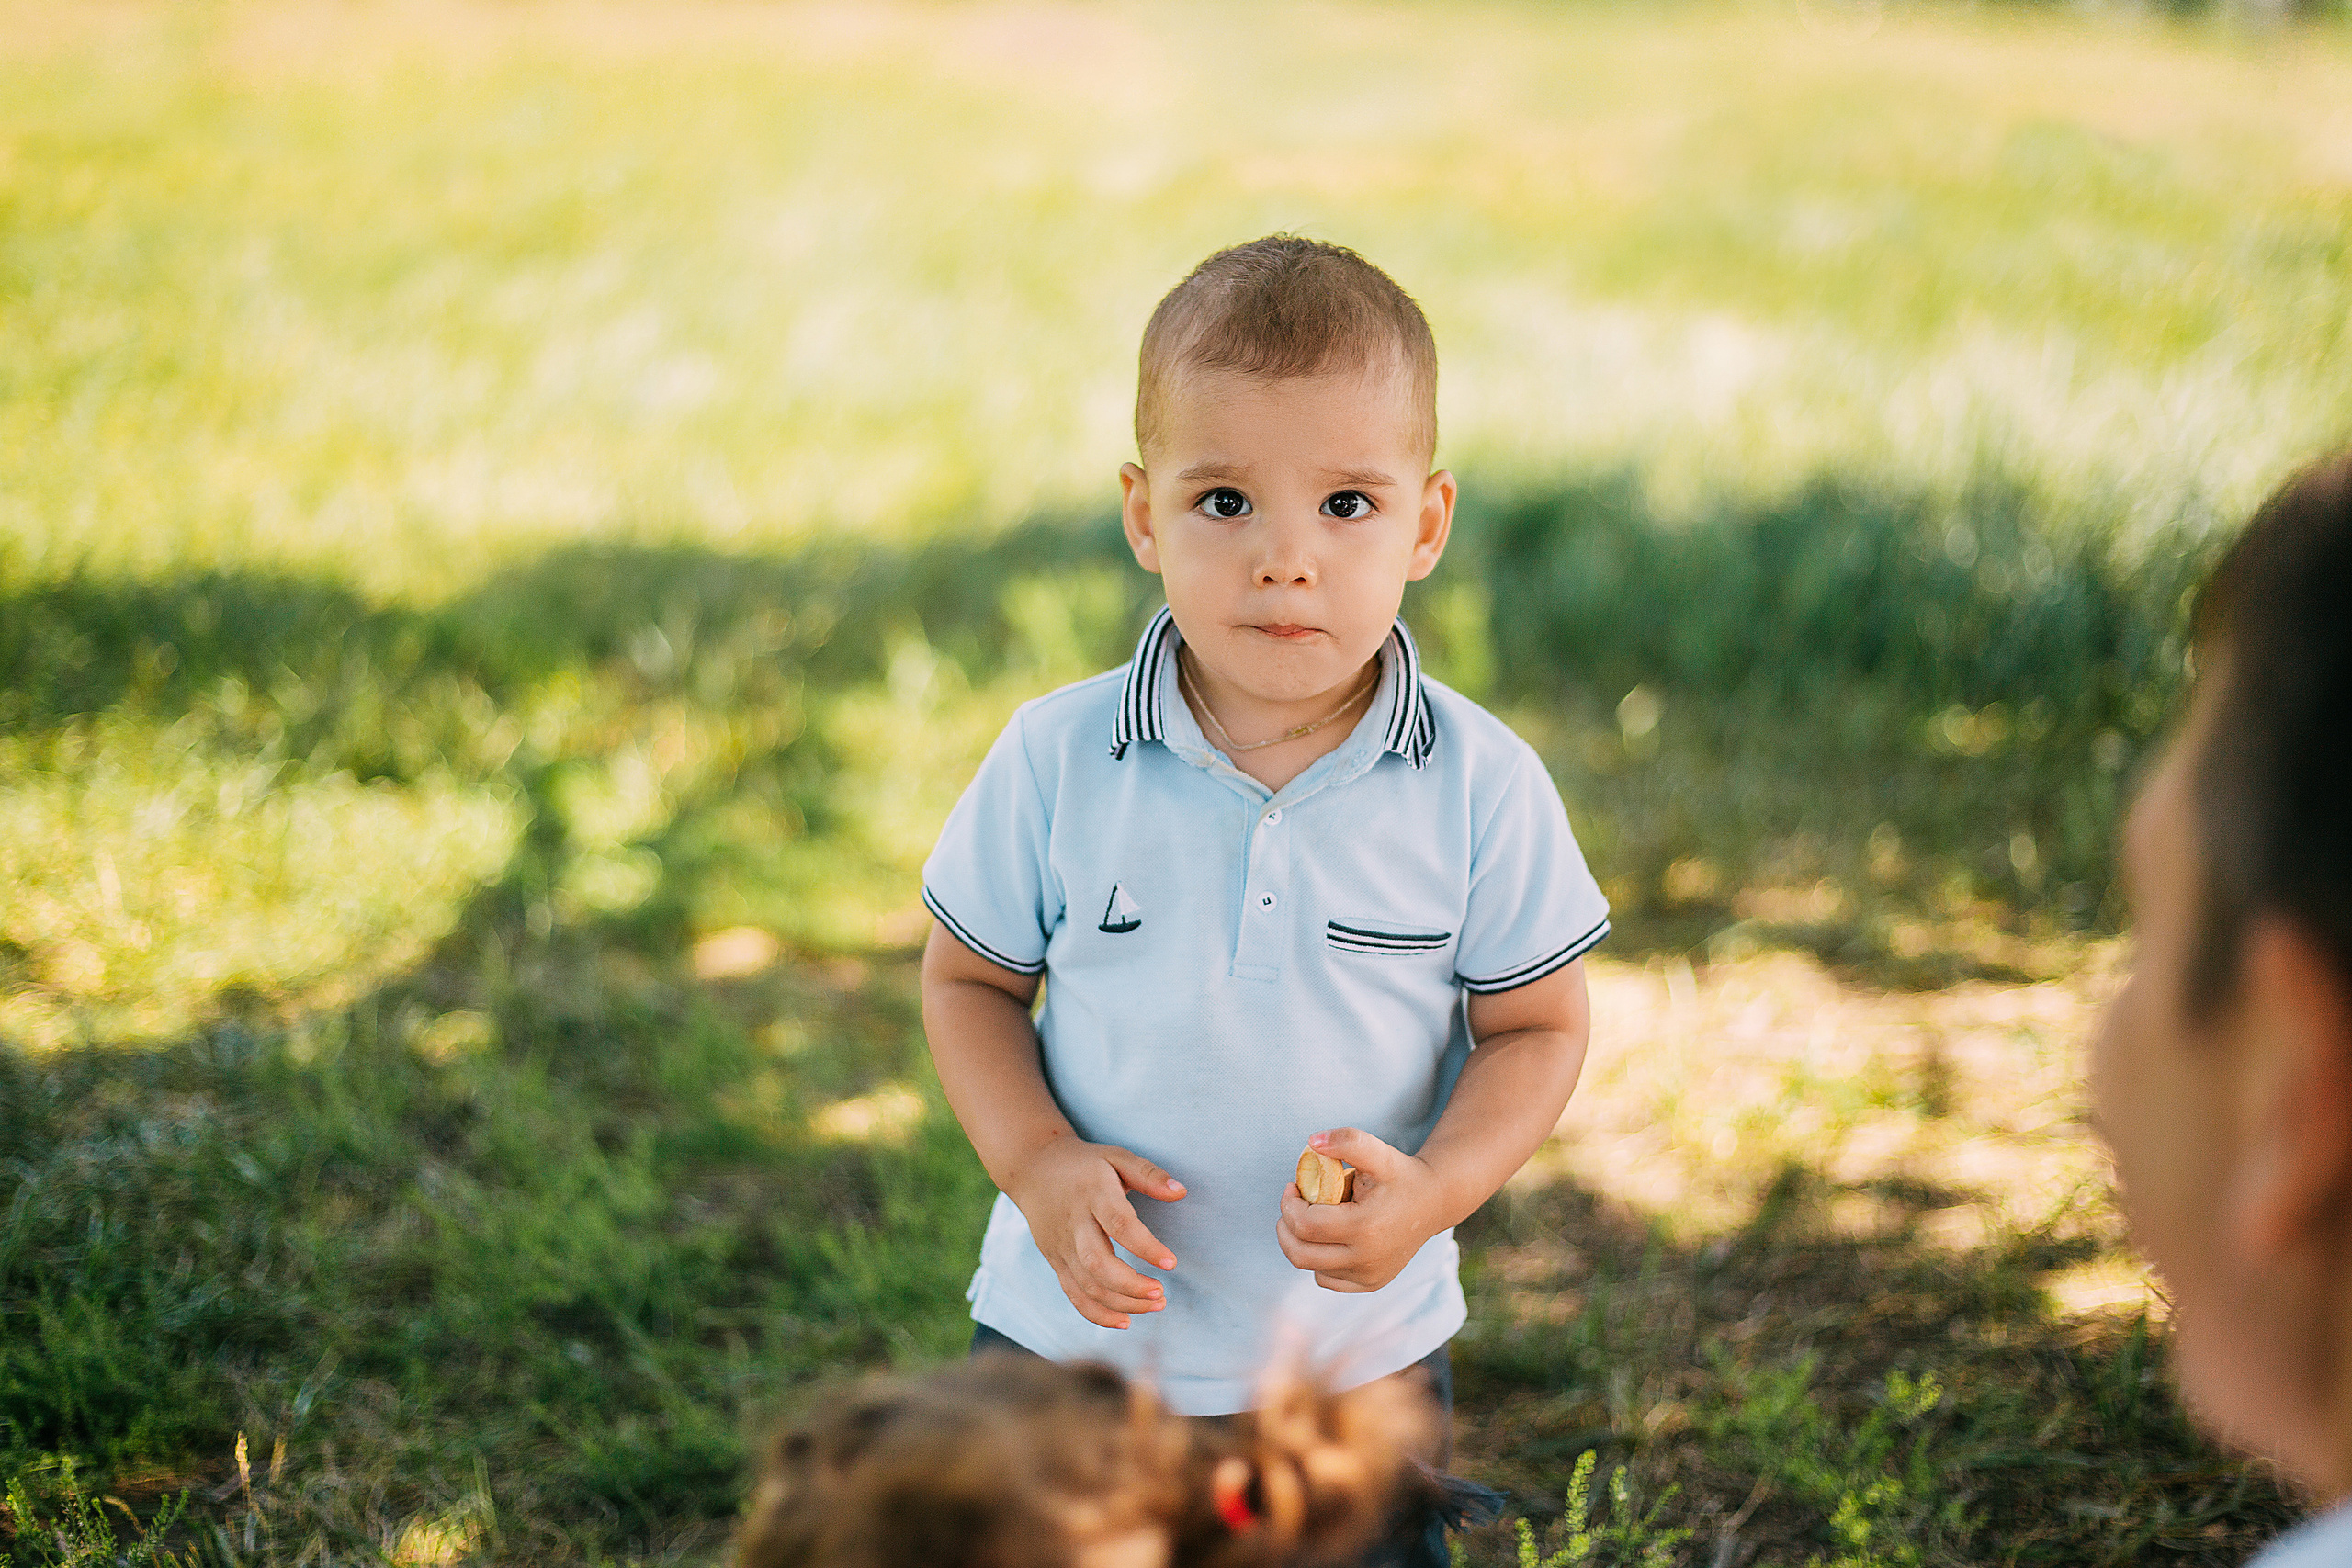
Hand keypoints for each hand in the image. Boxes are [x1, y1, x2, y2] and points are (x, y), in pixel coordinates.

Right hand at [1003, 1135, 1184, 1328]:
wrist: (1033, 1169)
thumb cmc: (1086, 1164)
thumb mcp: (1117, 1156)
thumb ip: (1149, 1174)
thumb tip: (1182, 1192)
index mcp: (1093, 1192)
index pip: (1119, 1224)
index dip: (1145, 1247)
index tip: (1171, 1263)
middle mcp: (1074, 1222)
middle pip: (1097, 1262)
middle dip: (1131, 1286)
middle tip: (1161, 1294)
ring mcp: (1061, 1245)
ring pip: (1086, 1284)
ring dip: (1122, 1303)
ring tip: (1155, 1304)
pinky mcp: (1055, 1260)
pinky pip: (1073, 1294)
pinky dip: (1097, 1314)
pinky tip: (1126, 1321)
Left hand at [1276, 1127, 1447, 1291]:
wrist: (1433, 1202)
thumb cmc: (1400, 1175)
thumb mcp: (1377, 1152)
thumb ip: (1346, 1140)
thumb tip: (1311, 1143)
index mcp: (1365, 1228)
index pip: (1304, 1225)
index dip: (1289, 1204)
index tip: (1293, 1186)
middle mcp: (1366, 1259)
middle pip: (1300, 1253)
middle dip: (1285, 1226)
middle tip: (1293, 1204)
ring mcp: (1368, 1276)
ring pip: (1310, 1266)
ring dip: (1302, 1242)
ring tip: (1315, 1217)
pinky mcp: (1370, 1284)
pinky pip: (1326, 1278)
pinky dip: (1317, 1260)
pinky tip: (1328, 1237)